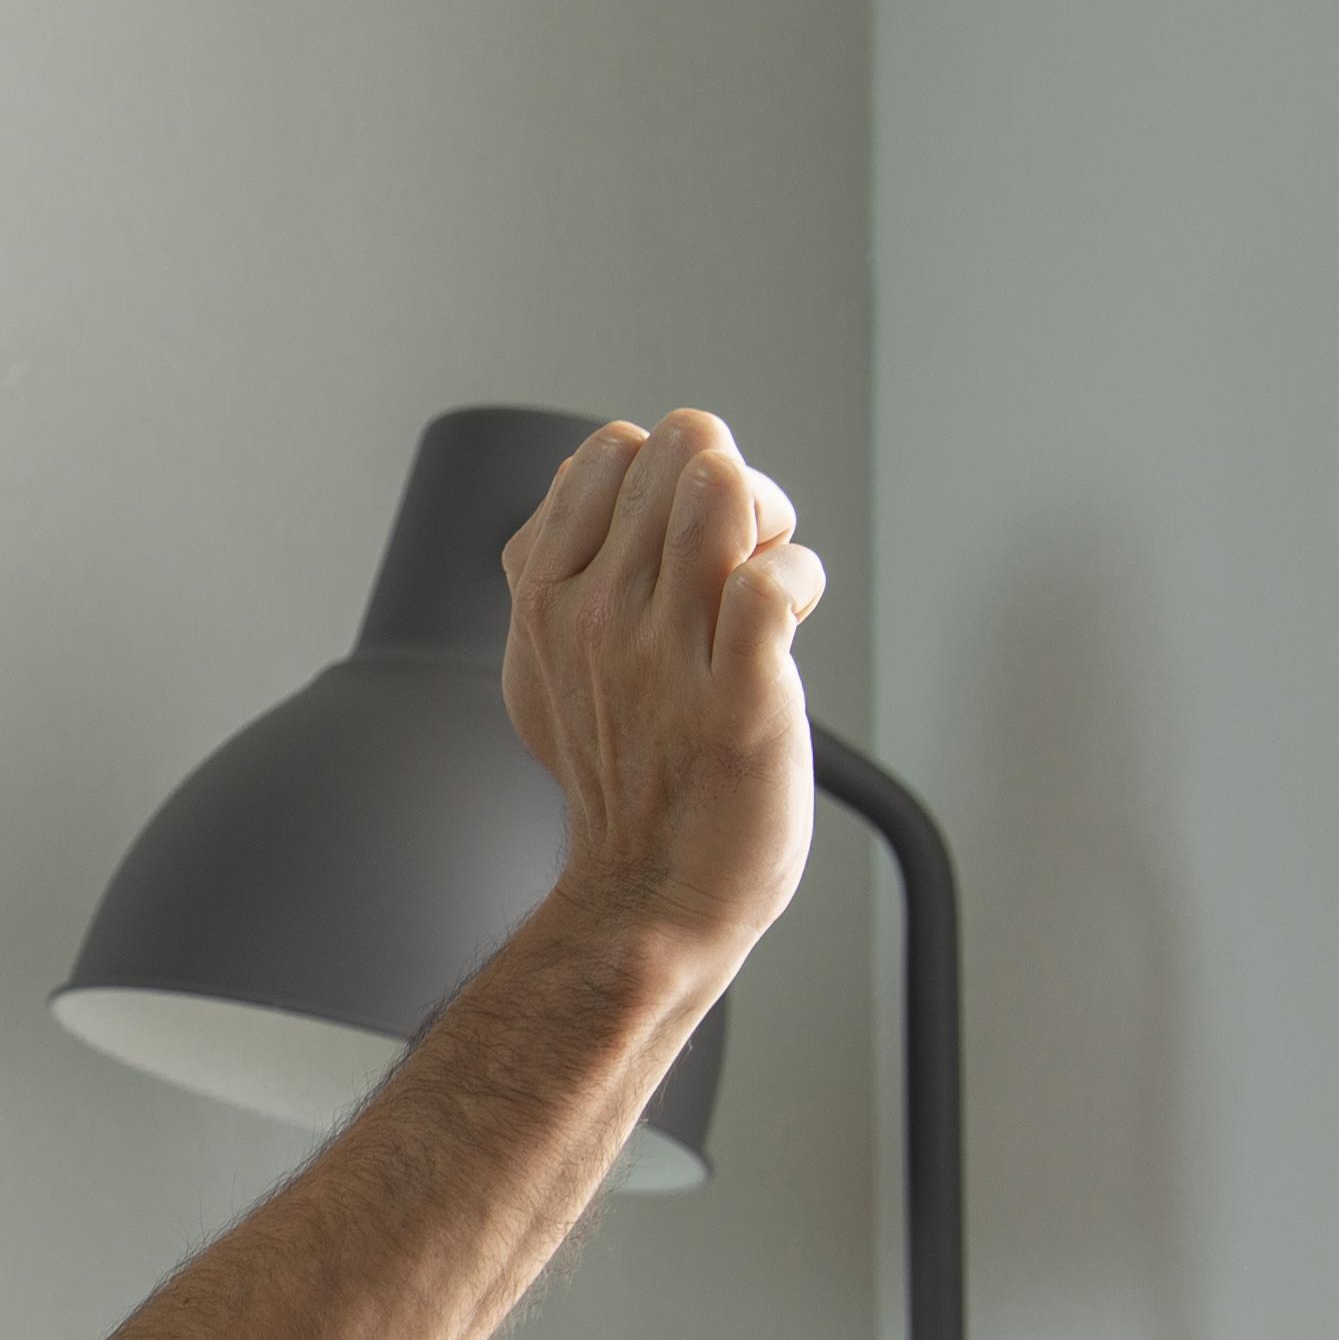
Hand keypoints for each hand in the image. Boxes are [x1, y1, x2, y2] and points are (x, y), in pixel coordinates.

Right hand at [498, 408, 826, 966]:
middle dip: (732, 484)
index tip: (683, 537)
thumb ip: (550, 570)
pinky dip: (796, 581)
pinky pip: (771, 581)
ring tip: (762, 585)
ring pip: (726, 494)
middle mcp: (598, 616)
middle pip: (684, 451)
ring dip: (770, 523)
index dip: (668, 471)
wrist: (654, 892)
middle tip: (739, 557)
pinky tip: (789, 622)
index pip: (615, 447)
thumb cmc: (620, 781)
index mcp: (547, 598)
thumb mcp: (542, 667)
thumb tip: (581, 482)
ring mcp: (664, 656)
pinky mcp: (738, 697)